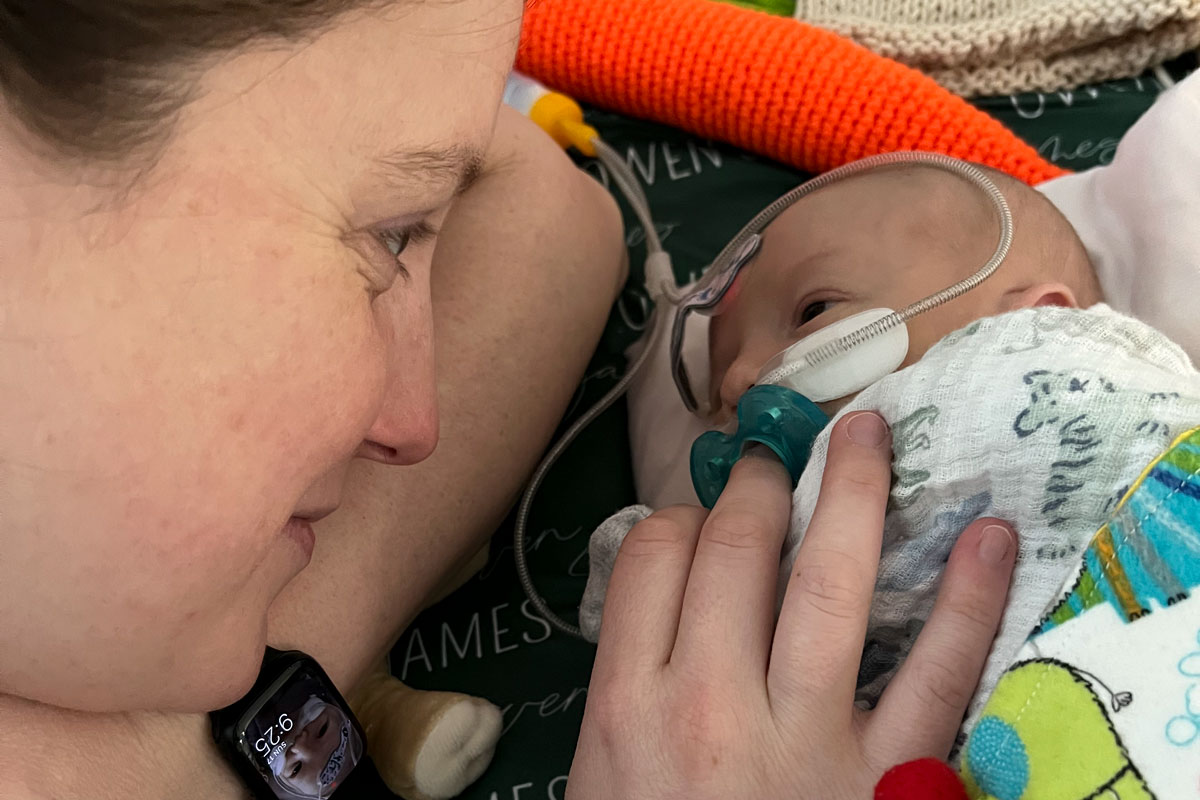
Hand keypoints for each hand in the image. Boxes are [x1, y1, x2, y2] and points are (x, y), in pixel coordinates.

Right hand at [568, 411, 1017, 798]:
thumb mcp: (603, 770)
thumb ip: (626, 672)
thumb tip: (663, 573)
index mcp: (629, 704)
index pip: (656, 557)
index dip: (682, 513)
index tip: (702, 513)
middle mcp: (712, 705)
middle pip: (736, 552)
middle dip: (758, 482)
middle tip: (776, 453)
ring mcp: (807, 740)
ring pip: (831, 586)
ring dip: (854, 494)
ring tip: (867, 433)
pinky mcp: (888, 782)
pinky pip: (936, 677)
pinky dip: (967, 602)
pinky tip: (984, 536)